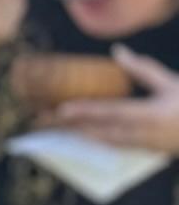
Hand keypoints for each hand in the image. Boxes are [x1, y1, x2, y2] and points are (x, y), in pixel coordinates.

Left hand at [52, 45, 178, 154]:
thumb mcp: (170, 83)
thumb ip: (143, 69)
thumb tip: (118, 51)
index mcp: (152, 115)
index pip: (112, 113)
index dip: (85, 111)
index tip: (61, 110)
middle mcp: (144, 134)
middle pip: (99, 132)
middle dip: (68, 127)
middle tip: (40, 120)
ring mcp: (143, 147)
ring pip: (102, 143)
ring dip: (75, 136)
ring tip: (49, 129)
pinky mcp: (143, 153)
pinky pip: (111, 149)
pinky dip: (90, 143)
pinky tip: (74, 137)